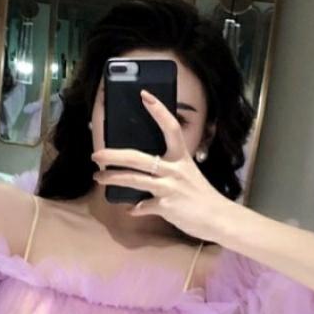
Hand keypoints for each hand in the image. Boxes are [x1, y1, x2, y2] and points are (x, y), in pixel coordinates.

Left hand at [91, 88, 229, 239]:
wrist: (217, 217)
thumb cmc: (200, 195)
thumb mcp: (187, 174)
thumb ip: (169, 168)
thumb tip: (144, 168)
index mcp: (181, 157)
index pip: (170, 128)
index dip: (158, 111)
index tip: (144, 95)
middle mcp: (175, 169)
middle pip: (139, 157)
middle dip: (114, 155)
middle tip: (96, 154)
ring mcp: (170, 187)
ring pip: (135, 179)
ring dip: (113, 178)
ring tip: (98, 177)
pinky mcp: (167, 206)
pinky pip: (143, 206)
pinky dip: (135, 209)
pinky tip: (130, 209)